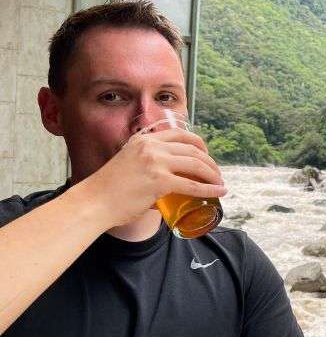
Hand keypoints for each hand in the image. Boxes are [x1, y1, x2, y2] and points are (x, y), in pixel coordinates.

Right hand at [76, 128, 226, 227]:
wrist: (93, 202)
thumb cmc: (109, 189)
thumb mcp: (128, 163)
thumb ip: (146, 165)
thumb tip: (164, 181)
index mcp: (144, 139)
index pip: (180, 134)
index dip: (199, 144)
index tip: (206, 155)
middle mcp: (151, 147)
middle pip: (193, 149)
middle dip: (210, 162)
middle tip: (216, 173)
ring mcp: (156, 163)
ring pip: (196, 165)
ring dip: (213, 175)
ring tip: (219, 183)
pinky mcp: (160, 181)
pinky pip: (193, 185)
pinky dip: (210, 189)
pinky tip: (219, 192)